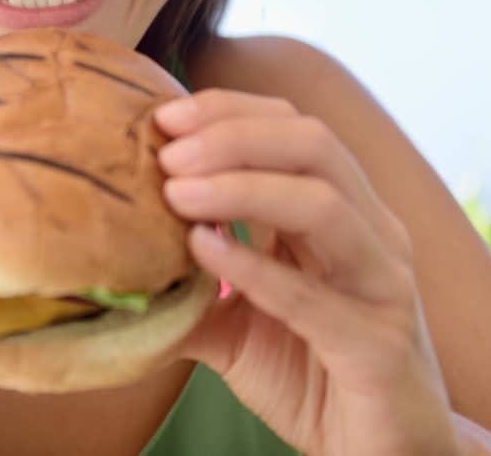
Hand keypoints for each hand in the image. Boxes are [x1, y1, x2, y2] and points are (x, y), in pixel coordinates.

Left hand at [154, 90, 461, 455]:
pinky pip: (319, 298)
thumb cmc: (309, 378)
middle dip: (233, 136)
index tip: (164, 117)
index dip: (229, 111)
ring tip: (176, 193)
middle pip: (313, 145)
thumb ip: (184, 284)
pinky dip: (258, 268)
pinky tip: (205, 252)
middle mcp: (371, 235)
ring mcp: (383, 287)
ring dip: (242, 187)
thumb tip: (107, 256)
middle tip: (166, 153)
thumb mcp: (233, 323)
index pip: (291, 128)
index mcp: (341, 213)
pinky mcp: (380, 348)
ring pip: (324, 204)